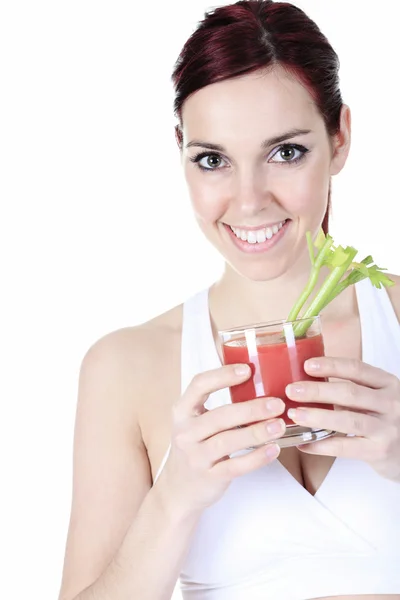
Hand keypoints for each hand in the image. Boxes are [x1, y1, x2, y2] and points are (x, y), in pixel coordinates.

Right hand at [155, 364, 285, 516]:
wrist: (178, 490)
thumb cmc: (195, 447)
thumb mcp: (196, 423)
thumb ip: (218, 407)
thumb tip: (259, 384)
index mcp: (183, 411)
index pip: (199, 385)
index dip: (223, 375)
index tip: (248, 369)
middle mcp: (186, 432)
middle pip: (220, 416)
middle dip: (251, 408)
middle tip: (277, 403)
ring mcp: (196, 456)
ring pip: (228, 440)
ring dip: (257, 432)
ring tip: (279, 425)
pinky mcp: (209, 477)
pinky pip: (235, 466)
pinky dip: (256, 458)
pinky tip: (273, 449)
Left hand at [285, 356, 399, 481]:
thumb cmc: (384, 420)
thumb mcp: (377, 398)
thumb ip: (351, 390)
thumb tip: (307, 382)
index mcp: (387, 383)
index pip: (357, 369)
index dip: (331, 366)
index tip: (307, 365)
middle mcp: (391, 403)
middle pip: (350, 393)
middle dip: (317, 391)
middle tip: (292, 390)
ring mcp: (387, 428)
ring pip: (348, 419)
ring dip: (317, 416)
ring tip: (294, 414)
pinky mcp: (380, 451)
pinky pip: (346, 447)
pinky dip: (322, 445)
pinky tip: (304, 443)